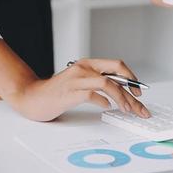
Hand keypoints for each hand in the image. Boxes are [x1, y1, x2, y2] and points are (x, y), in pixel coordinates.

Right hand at [19, 59, 150, 120]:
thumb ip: (99, 83)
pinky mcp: (70, 92)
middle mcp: (84, 68)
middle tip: (139, 106)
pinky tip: (106, 107)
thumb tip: (122, 93)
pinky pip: (92, 94)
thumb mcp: (82, 82)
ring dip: (121, 98)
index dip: (131, 78)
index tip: (138, 92)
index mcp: (88, 64)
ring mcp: (76, 79)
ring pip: (107, 83)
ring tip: (127, 109)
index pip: (117, 65)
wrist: (33, 97)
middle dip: (131, 90)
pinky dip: (103, 101)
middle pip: (116, 73)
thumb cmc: (59, 92)